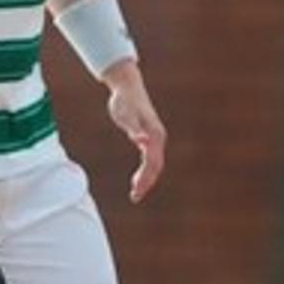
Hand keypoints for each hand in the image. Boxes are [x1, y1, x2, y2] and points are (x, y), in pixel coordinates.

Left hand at [102, 59, 166, 202]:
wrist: (127, 86)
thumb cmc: (124, 101)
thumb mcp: (126, 115)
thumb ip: (135, 129)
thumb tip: (143, 142)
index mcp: (155, 135)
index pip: (152, 163)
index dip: (145, 178)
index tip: (136, 191)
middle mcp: (158, 138)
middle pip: (156, 166)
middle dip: (147, 183)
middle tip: (135, 196)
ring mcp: (155, 138)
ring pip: (155, 164)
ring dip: (146, 179)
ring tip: (135, 192)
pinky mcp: (150, 138)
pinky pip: (150, 159)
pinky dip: (145, 171)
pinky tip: (137, 179)